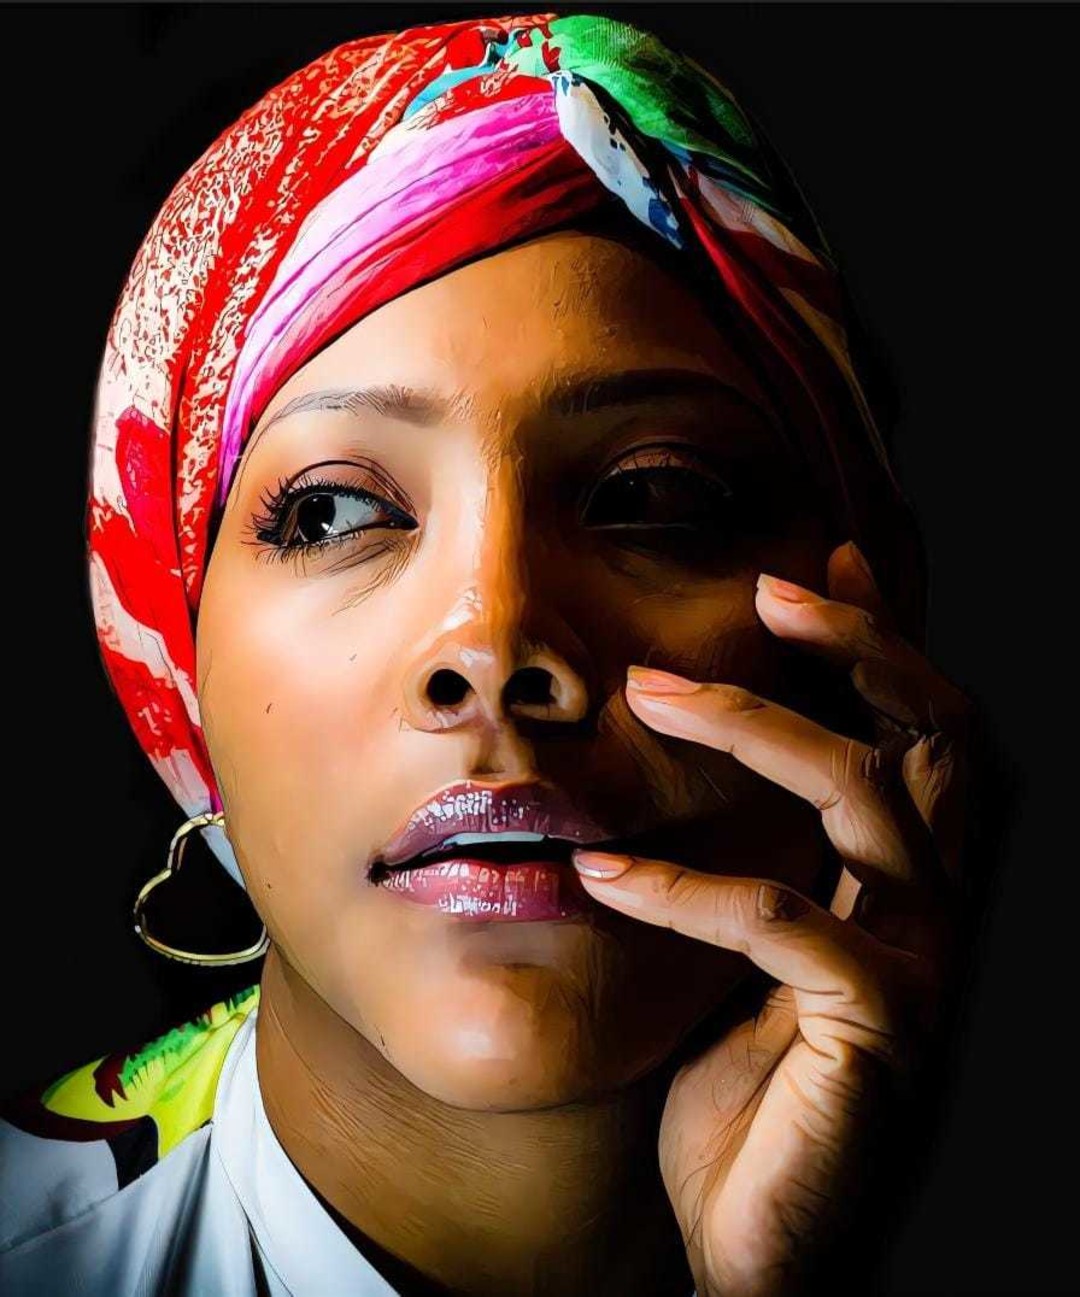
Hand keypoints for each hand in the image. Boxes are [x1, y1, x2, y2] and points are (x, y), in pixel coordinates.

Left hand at [570, 540, 971, 1296]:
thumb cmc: (736, 1080)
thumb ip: (745, 855)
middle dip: (862, 647)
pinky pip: (780, 922)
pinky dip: (683, 885)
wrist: (747, 1234)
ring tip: (647, 694)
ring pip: (863, 798)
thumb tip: (683, 760)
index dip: (884, 642)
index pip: (921, 733)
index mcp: (904, 882)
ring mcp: (917, 969)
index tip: (816, 565)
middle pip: (938, 736)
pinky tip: (599, 870)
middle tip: (768, 590)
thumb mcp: (741, 946)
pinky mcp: (877, 1032)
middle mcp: (932, 910)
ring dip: (754, 728)